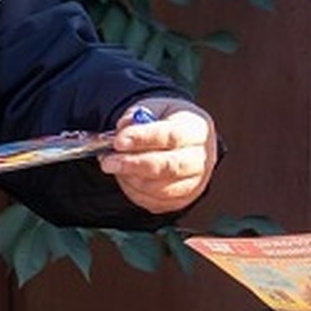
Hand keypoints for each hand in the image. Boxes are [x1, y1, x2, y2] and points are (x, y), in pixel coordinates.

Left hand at [98, 100, 217, 213]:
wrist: (186, 139)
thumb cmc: (169, 121)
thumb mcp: (156, 107)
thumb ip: (138, 115)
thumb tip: (123, 128)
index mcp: (197, 129)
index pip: (171, 136)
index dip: (143, 139)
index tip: (118, 141)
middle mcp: (201, 158)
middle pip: (168, 166)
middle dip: (134, 164)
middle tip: (108, 162)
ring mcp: (195, 182)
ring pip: (160, 188)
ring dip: (131, 179)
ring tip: (114, 166)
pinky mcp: (184, 200)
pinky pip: (156, 202)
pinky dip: (135, 192)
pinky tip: (125, 177)